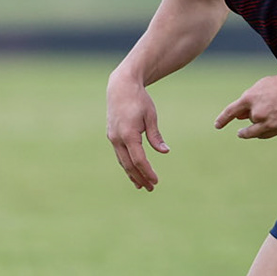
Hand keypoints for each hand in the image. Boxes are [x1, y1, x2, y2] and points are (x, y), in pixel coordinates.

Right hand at [106, 76, 168, 190]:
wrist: (120, 87)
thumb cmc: (139, 100)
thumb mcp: (151, 116)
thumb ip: (155, 135)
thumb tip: (164, 151)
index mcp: (128, 134)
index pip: (139, 160)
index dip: (148, 172)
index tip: (156, 181)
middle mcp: (118, 138)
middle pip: (129, 165)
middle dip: (140, 178)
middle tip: (151, 188)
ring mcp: (113, 137)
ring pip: (122, 161)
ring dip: (132, 174)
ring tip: (141, 186)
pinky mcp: (112, 135)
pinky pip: (120, 154)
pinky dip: (126, 164)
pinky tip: (132, 171)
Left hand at [215, 71, 276, 138]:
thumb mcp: (260, 88)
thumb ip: (248, 102)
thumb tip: (239, 117)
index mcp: (249, 99)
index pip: (230, 112)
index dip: (223, 119)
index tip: (217, 125)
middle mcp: (257, 113)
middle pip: (248, 123)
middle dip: (250, 121)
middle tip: (251, 122)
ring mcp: (269, 123)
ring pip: (256, 132)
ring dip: (257, 128)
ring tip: (266, 120)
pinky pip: (268, 134)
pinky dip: (267, 131)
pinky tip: (273, 123)